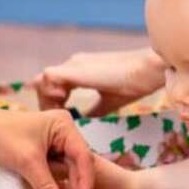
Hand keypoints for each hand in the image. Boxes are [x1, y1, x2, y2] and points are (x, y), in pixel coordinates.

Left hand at [0, 85, 93, 188]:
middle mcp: (61, 134)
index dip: (84, 183)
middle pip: (77, 166)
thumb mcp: (25, 161)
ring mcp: (51, 145)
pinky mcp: (39, 156)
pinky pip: (50, 175)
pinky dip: (49, 188)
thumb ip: (45, 187)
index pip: (83, 157)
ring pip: (64, 173)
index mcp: (63, 126)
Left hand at [33, 48, 164, 115]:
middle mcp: (72, 64)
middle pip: (43, 83)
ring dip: (48, 100)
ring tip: (60, 116)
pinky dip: (52, 93)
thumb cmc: (132, 85)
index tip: (60, 121)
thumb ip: (92, 111)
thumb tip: (81, 124)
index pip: (53, 86)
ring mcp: (72, 64)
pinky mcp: (74, 68)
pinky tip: (65, 107)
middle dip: (46, 103)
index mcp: (79, 70)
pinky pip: (49, 77)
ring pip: (42, 80)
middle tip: (57, 122)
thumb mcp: (107, 102)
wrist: (146, 71)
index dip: (52, 103)